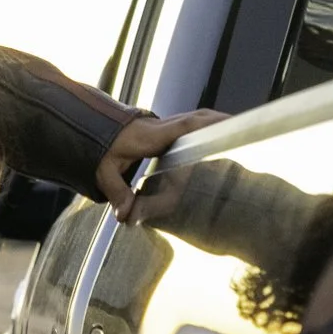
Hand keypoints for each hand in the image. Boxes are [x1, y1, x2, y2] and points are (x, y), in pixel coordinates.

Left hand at [95, 108, 227, 218]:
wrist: (90, 127)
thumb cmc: (99, 147)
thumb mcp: (104, 170)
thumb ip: (117, 192)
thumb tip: (126, 215)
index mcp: (150, 135)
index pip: (182, 126)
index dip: (204, 125)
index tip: (226, 124)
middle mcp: (161, 127)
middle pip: (197, 118)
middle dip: (219, 122)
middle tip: (242, 128)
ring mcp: (164, 125)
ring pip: (196, 117)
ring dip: (215, 123)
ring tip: (238, 130)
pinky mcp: (165, 128)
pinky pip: (191, 122)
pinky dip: (206, 126)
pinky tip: (219, 134)